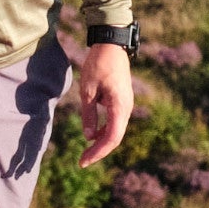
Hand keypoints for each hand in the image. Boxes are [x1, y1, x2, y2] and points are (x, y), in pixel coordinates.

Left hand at [68, 40, 136, 163]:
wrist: (111, 46)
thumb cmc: (98, 65)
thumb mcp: (87, 90)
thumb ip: (89, 114)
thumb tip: (88, 137)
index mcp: (119, 107)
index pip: (111, 138)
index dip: (98, 152)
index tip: (83, 161)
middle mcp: (126, 108)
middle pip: (114, 138)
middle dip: (98, 151)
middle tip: (82, 161)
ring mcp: (126, 105)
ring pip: (116, 131)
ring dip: (101, 142)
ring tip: (85, 152)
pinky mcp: (123, 101)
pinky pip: (115, 122)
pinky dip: (104, 131)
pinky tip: (92, 134)